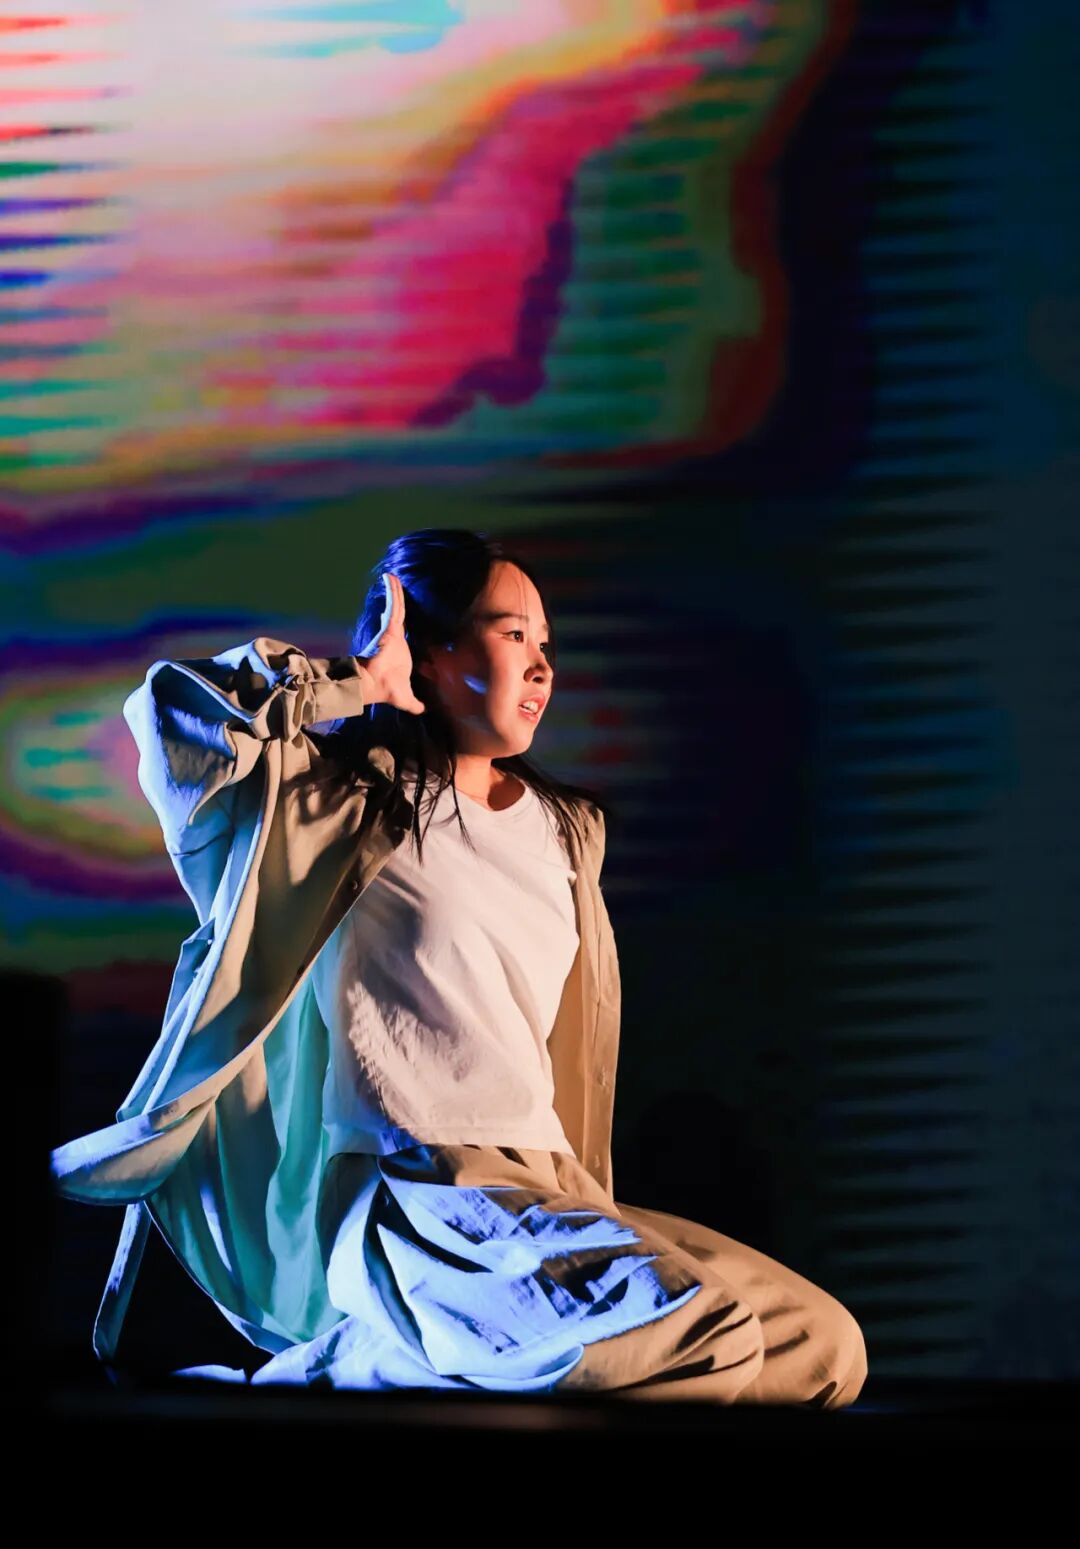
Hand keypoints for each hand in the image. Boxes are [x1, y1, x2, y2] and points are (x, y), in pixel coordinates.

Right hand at [359, 572, 425, 715]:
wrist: (376, 685)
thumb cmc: (389, 689)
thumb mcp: (407, 698)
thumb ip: (416, 704)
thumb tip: (424, 710)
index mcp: (400, 650)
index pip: (403, 629)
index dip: (402, 618)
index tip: (402, 608)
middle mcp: (395, 638)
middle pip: (399, 613)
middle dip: (398, 599)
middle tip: (396, 583)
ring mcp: (392, 632)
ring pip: (396, 606)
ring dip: (395, 591)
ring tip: (392, 576)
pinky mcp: (390, 628)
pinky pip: (393, 606)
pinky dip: (392, 593)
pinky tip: (391, 579)